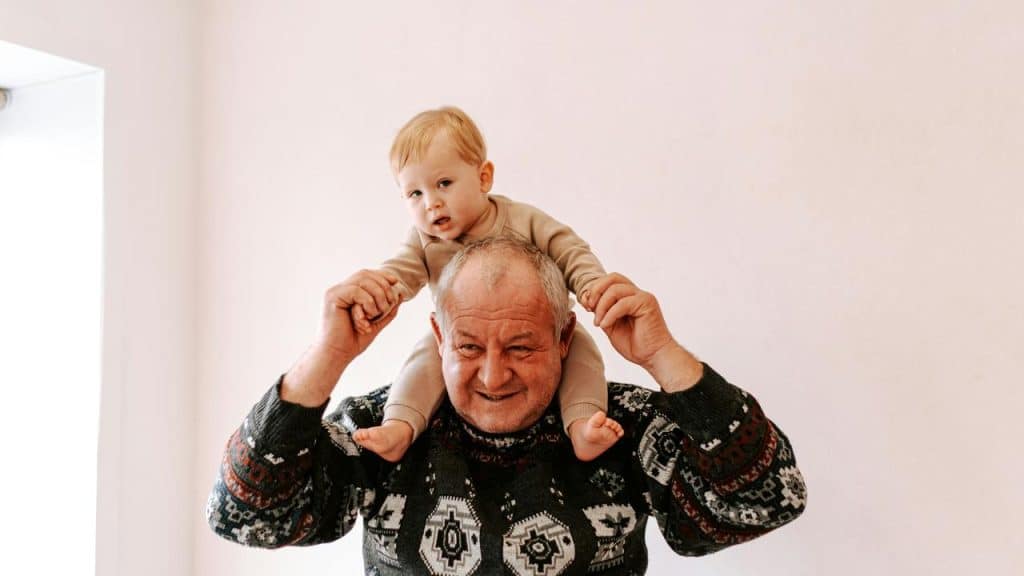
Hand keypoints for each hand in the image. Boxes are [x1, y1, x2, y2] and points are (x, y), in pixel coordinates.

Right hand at [282, 270, 400, 406]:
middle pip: (365, 274)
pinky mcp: (333, 297)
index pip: (366, 275)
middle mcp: (340, 289)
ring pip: (363, 280)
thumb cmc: (353, 341)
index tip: (395, 282)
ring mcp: (335, 292)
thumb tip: (401, 294)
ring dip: (377, 296)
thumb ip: (388, 309)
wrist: (337, 354)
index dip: (382, 275)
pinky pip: (356, 291)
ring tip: (376, 313)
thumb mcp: (376, 322)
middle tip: (389, 303)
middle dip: (382, 286)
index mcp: (347, 293)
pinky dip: (367, 302)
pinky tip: (367, 316)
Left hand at [588, 273, 701, 390]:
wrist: (654, 357)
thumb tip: (587, 300)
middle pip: (613, 278)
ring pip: (615, 289)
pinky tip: (605, 325)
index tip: (586, 306)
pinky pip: (622, 303)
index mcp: (629, 297)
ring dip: (601, 306)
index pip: (609, 282)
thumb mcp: (611, 327)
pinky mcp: (647, 304)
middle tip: (589, 308)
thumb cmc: (635, 345)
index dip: (594, 290)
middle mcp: (637, 294)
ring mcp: (643, 297)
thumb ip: (602, 312)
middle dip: (596, 290)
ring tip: (598, 322)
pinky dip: (610, 314)